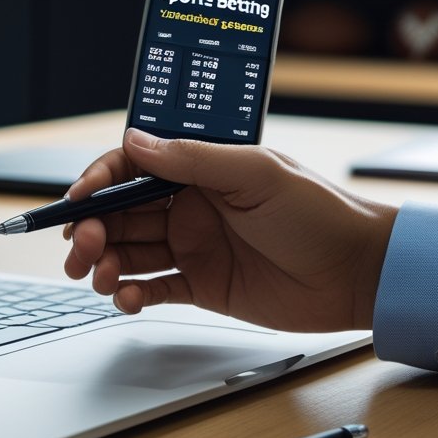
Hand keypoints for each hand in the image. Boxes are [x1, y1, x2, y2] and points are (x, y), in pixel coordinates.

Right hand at [63, 128, 397, 332]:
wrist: (359, 273)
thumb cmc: (321, 214)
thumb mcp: (255, 173)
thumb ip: (191, 159)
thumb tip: (135, 140)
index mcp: (200, 171)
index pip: (132, 169)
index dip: (98, 183)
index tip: (77, 202)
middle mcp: (190, 206)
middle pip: (121, 215)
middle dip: (93, 230)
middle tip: (83, 248)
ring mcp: (194, 247)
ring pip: (130, 253)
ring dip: (106, 264)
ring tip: (102, 277)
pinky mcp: (202, 286)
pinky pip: (153, 289)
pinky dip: (132, 294)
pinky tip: (128, 297)